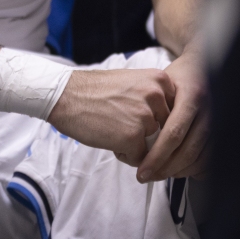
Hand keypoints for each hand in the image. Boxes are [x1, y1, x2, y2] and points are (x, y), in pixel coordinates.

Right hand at [48, 66, 173, 163]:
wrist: (66, 95)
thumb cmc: (95, 90)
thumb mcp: (133, 82)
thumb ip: (153, 97)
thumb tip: (168, 123)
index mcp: (160, 80)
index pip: (173, 111)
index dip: (157, 119)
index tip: (139, 117)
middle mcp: (157, 96)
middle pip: (165, 130)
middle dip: (147, 134)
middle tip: (122, 122)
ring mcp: (146, 117)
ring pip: (153, 145)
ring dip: (136, 144)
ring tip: (114, 129)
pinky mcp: (133, 137)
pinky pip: (140, 158)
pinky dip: (126, 155)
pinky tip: (110, 139)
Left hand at [134, 45, 208, 182]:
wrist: (203, 64)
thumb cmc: (179, 75)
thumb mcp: (163, 82)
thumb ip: (153, 108)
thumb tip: (134, 140)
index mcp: (192, 96)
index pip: (174, 134)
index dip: (157, 156)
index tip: (143, 170)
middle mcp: (209, 110)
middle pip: (188, 151)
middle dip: (166, 169)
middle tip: (148, 176)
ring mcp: (220, 122)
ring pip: (200, 159)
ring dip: (178, 172)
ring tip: (160, 174)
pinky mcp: (223, 131)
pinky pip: (210, 159)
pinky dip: (194, 169)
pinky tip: (179, 169)